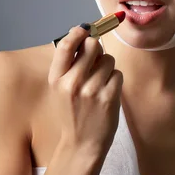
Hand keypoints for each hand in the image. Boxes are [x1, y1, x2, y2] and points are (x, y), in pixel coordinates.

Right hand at [48, 24, 122, 157]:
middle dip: (97, 49)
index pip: (66, 45)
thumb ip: (69, 64)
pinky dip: (115, 80)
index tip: (84, 30)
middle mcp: (72, 82)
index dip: (77, 32)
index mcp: (57, 79)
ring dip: (107, 67)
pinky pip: (117, 74)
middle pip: (92, 45)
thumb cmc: (72, 113)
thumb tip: (84, 34)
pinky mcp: (109, 97)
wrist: (81, 144)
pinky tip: (107, 92)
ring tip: (100, 83)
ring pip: (108, 59)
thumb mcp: (60, 89)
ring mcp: (91, 90)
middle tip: (95, 61)